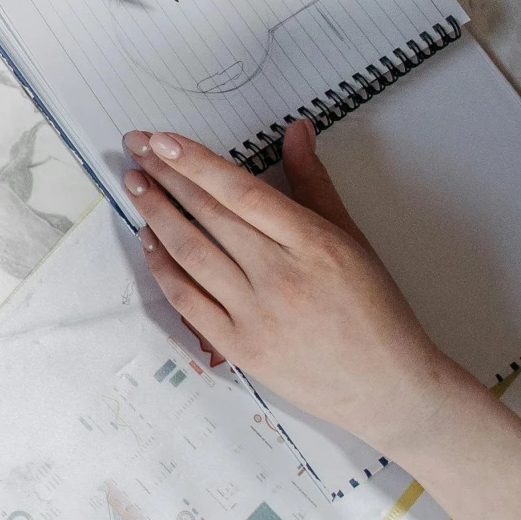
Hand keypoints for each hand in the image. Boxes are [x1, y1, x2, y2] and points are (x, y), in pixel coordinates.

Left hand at [123, 119, 463, 455]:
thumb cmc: (373, 310)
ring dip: (155, 214)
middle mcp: (280, 277)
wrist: (386, 388)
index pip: (241, 192)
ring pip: (189, 253)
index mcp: (314, 244)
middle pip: (208, 217)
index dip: (196, 164)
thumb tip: (294, 130)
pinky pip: (185, 298)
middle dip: (166, 177)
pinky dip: (161, 265)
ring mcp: (255, 314)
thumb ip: (314, 183)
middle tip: (137, 149)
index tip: (161, 141)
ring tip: (134, 184)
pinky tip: (148, 238)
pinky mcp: (237, 346)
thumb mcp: (351, 239)